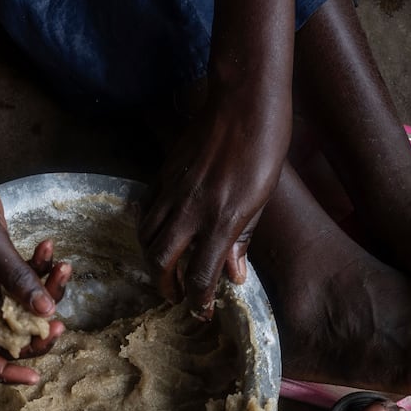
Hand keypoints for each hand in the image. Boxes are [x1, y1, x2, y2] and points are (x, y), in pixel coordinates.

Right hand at [0, 169, 69, 384]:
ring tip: (64, 269)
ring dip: (45, 294)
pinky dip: (40, 270)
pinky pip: (23, 282)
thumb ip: (17, 278)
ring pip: (21, 309)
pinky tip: (51, 249)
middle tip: (59, 325)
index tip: (35, 377)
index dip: (5, 371)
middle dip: (35, 335)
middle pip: (5, 338)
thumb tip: (47, 313)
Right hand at [140, 84, 287, 319]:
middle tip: (177, 296)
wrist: (242, 99)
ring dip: (153, 261)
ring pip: (146, 238)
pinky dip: (147, 231)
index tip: (202, 311)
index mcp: (222, 219)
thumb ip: (243, 239)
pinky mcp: (163, 174)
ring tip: (166, 269)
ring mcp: (173, 191)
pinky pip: (145, 211)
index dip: (199, 300)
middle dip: (166, 286)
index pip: (201, 275)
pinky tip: (160, 234)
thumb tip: (234, 275)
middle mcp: (192, 210)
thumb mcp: (262, 198)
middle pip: (161, 261)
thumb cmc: (264, 145)